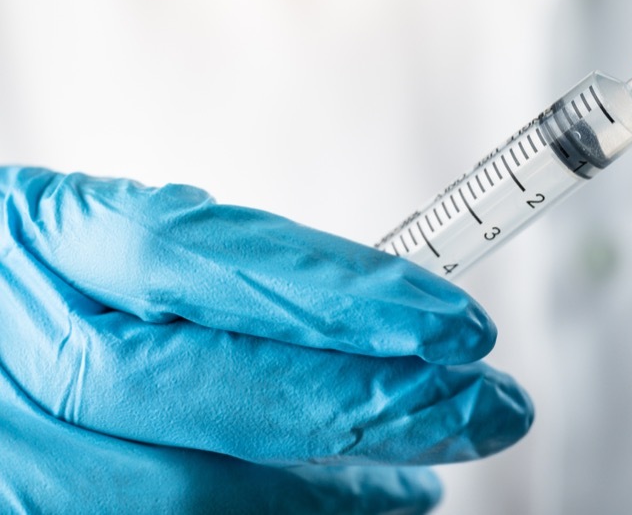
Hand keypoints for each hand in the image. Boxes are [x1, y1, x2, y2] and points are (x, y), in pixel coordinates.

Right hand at [0, 167, 532, 512]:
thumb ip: (223, 269)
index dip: (345, 295)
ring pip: (198, 492)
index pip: (206, 260)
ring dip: (340, 486)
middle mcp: (18, 349)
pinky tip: (351, 504)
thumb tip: (382, 312)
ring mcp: (14, 454)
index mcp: (44, 236)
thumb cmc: (47, 288)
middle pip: (216, 388)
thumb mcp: (108, 240)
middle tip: (492, 406)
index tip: (457, 322)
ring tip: (430, 469)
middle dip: (374, 403)